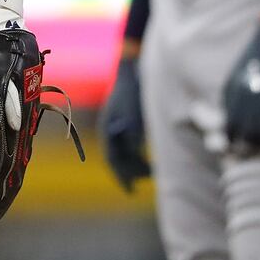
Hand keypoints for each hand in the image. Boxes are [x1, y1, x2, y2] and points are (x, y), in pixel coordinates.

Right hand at [99, 57, 150, 190]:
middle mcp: (111, 128)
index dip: (122, 177)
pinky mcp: (126, 119)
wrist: (133, 69)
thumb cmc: (134, 92)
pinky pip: (130, 142)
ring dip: (135, 163)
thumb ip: (133, 135)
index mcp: (108, 129)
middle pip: (118, 157)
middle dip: (131, 172)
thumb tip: (135, 152)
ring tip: (151, 172)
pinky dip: (138, 152)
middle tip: (147, 183)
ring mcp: (117, 123)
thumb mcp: (134, 116)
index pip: (113, 160)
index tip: (131, 191)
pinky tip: (150, 157)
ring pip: (125, 150)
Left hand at [222, 22, 259, 152]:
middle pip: (242, 133)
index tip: (231, 145)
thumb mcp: (235, 75)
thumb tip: (227, 116)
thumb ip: (230, 95)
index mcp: (233, 91)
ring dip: (258, 143)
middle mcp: (247, 98)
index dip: (229, 138)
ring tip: (257, 146)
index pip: (228, 125)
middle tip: (243, 152)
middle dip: (242, 145)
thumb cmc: (254, 57)